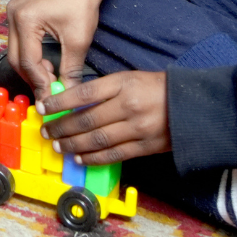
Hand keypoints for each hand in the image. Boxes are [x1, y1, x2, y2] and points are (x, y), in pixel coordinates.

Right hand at [4, 0, 112, 91]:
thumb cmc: (82, 3)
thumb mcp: (78, 40)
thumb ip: (70, 70)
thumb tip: (67, 94)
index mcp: (26, 19)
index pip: (28, 61)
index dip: (39, 83)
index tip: (51, 98)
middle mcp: (13, 14)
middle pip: (16, 58)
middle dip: (32, 77)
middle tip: (49, 92)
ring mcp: (12, 11)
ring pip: (16, 51)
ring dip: (31, 67)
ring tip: (51, 75)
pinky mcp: (17, 12)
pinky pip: (19, 40)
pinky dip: (30, 54)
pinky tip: (46, 61)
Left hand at [37, 70, 169, 162]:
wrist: (192, 105)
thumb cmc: (157, 88)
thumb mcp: (130, 78)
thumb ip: (105, 90)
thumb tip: (74, 103)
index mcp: (124, 84)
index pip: (84, 93)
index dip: (60, 102)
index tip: (43, 108)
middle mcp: (128, 106)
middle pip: (86, 119)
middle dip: (61, 127)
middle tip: (46, 131)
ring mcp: (137, 128)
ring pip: (96, 140)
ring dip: (73, 144)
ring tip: (58, 145)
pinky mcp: (145, 147)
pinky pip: (113, 155)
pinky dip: (93, 158)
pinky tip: (80, 157)